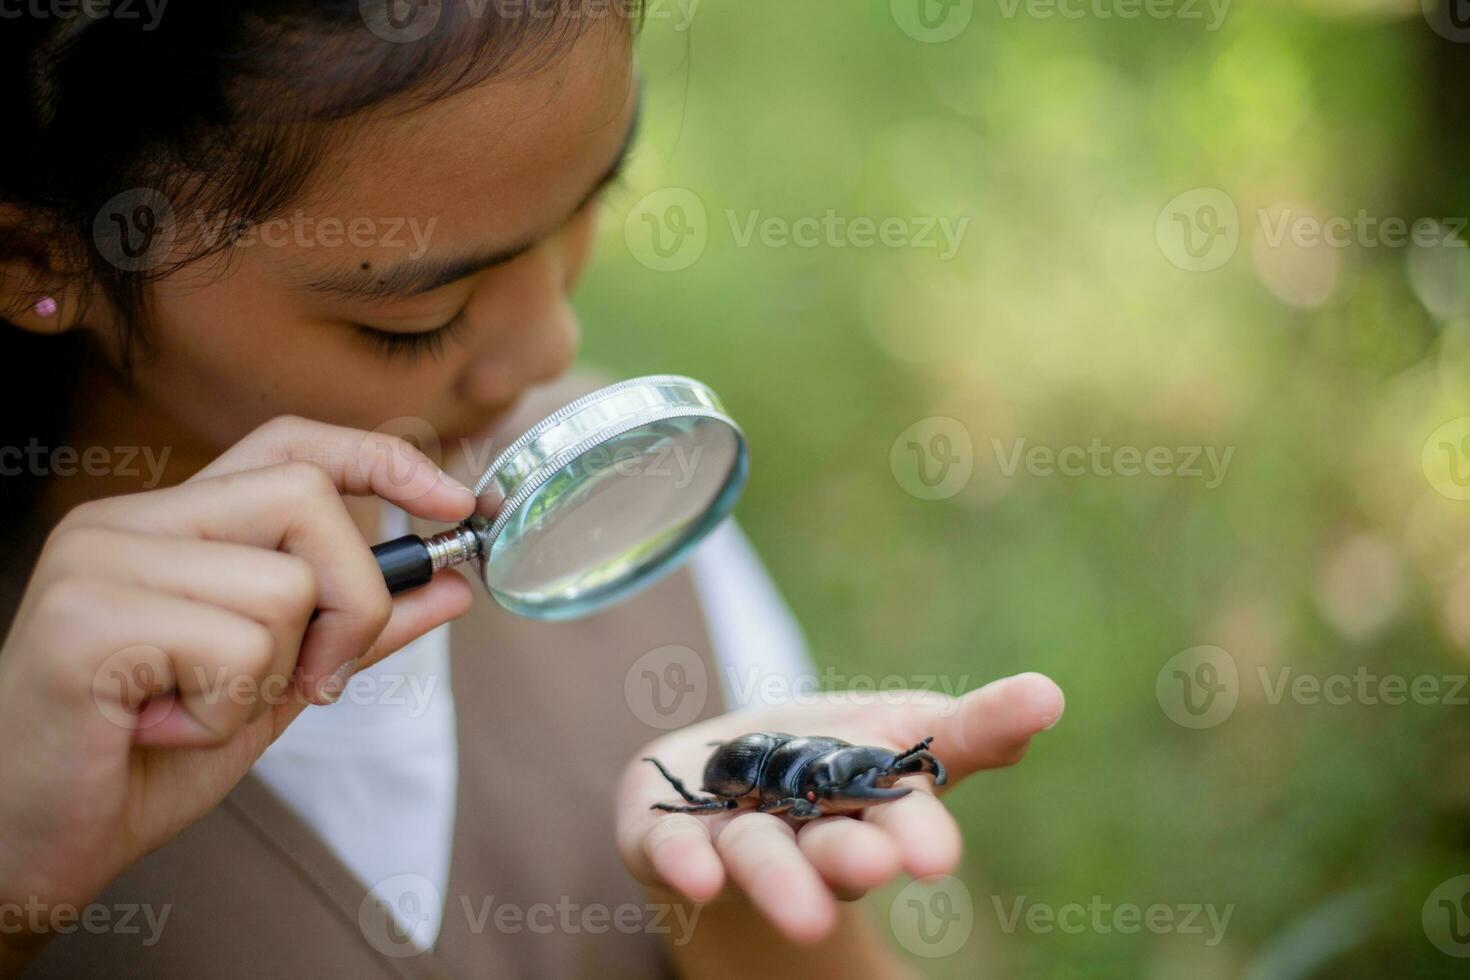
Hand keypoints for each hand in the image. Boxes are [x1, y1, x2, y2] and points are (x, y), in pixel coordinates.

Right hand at [0, 417, 475, 950]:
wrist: (31, 843)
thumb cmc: (145, 758)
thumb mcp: (276, 683)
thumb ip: (356, 628)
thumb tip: (449, 585)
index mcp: (171, 522)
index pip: (290, 445)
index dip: (379, 458)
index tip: (452, 498)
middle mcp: (129, 520)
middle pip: (311, 502)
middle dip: (353, 601)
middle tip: (308, 679)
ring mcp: (99, 560)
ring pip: (286, 585)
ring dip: (274, 676)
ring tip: (200, 709)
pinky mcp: (87, 619)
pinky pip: (237, 647)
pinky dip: (225, 713)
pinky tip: (162, 728)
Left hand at [617, 673, 1063, 943]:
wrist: (724, 777)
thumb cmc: (833, 755)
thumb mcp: (905, 728)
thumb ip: (973, 726)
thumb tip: (1050, 695)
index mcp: (869, 808)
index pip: (901, 817)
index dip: (917, 832)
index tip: (936, 854)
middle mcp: (807, 836)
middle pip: (833, 847)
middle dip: (853, 856)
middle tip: (877, 865)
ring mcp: (737, 840)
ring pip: (760, 857)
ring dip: (779, 879)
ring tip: (797, 907)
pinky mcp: (666, 838)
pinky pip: (670, 850)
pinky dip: (682, 862)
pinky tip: (694, 876)